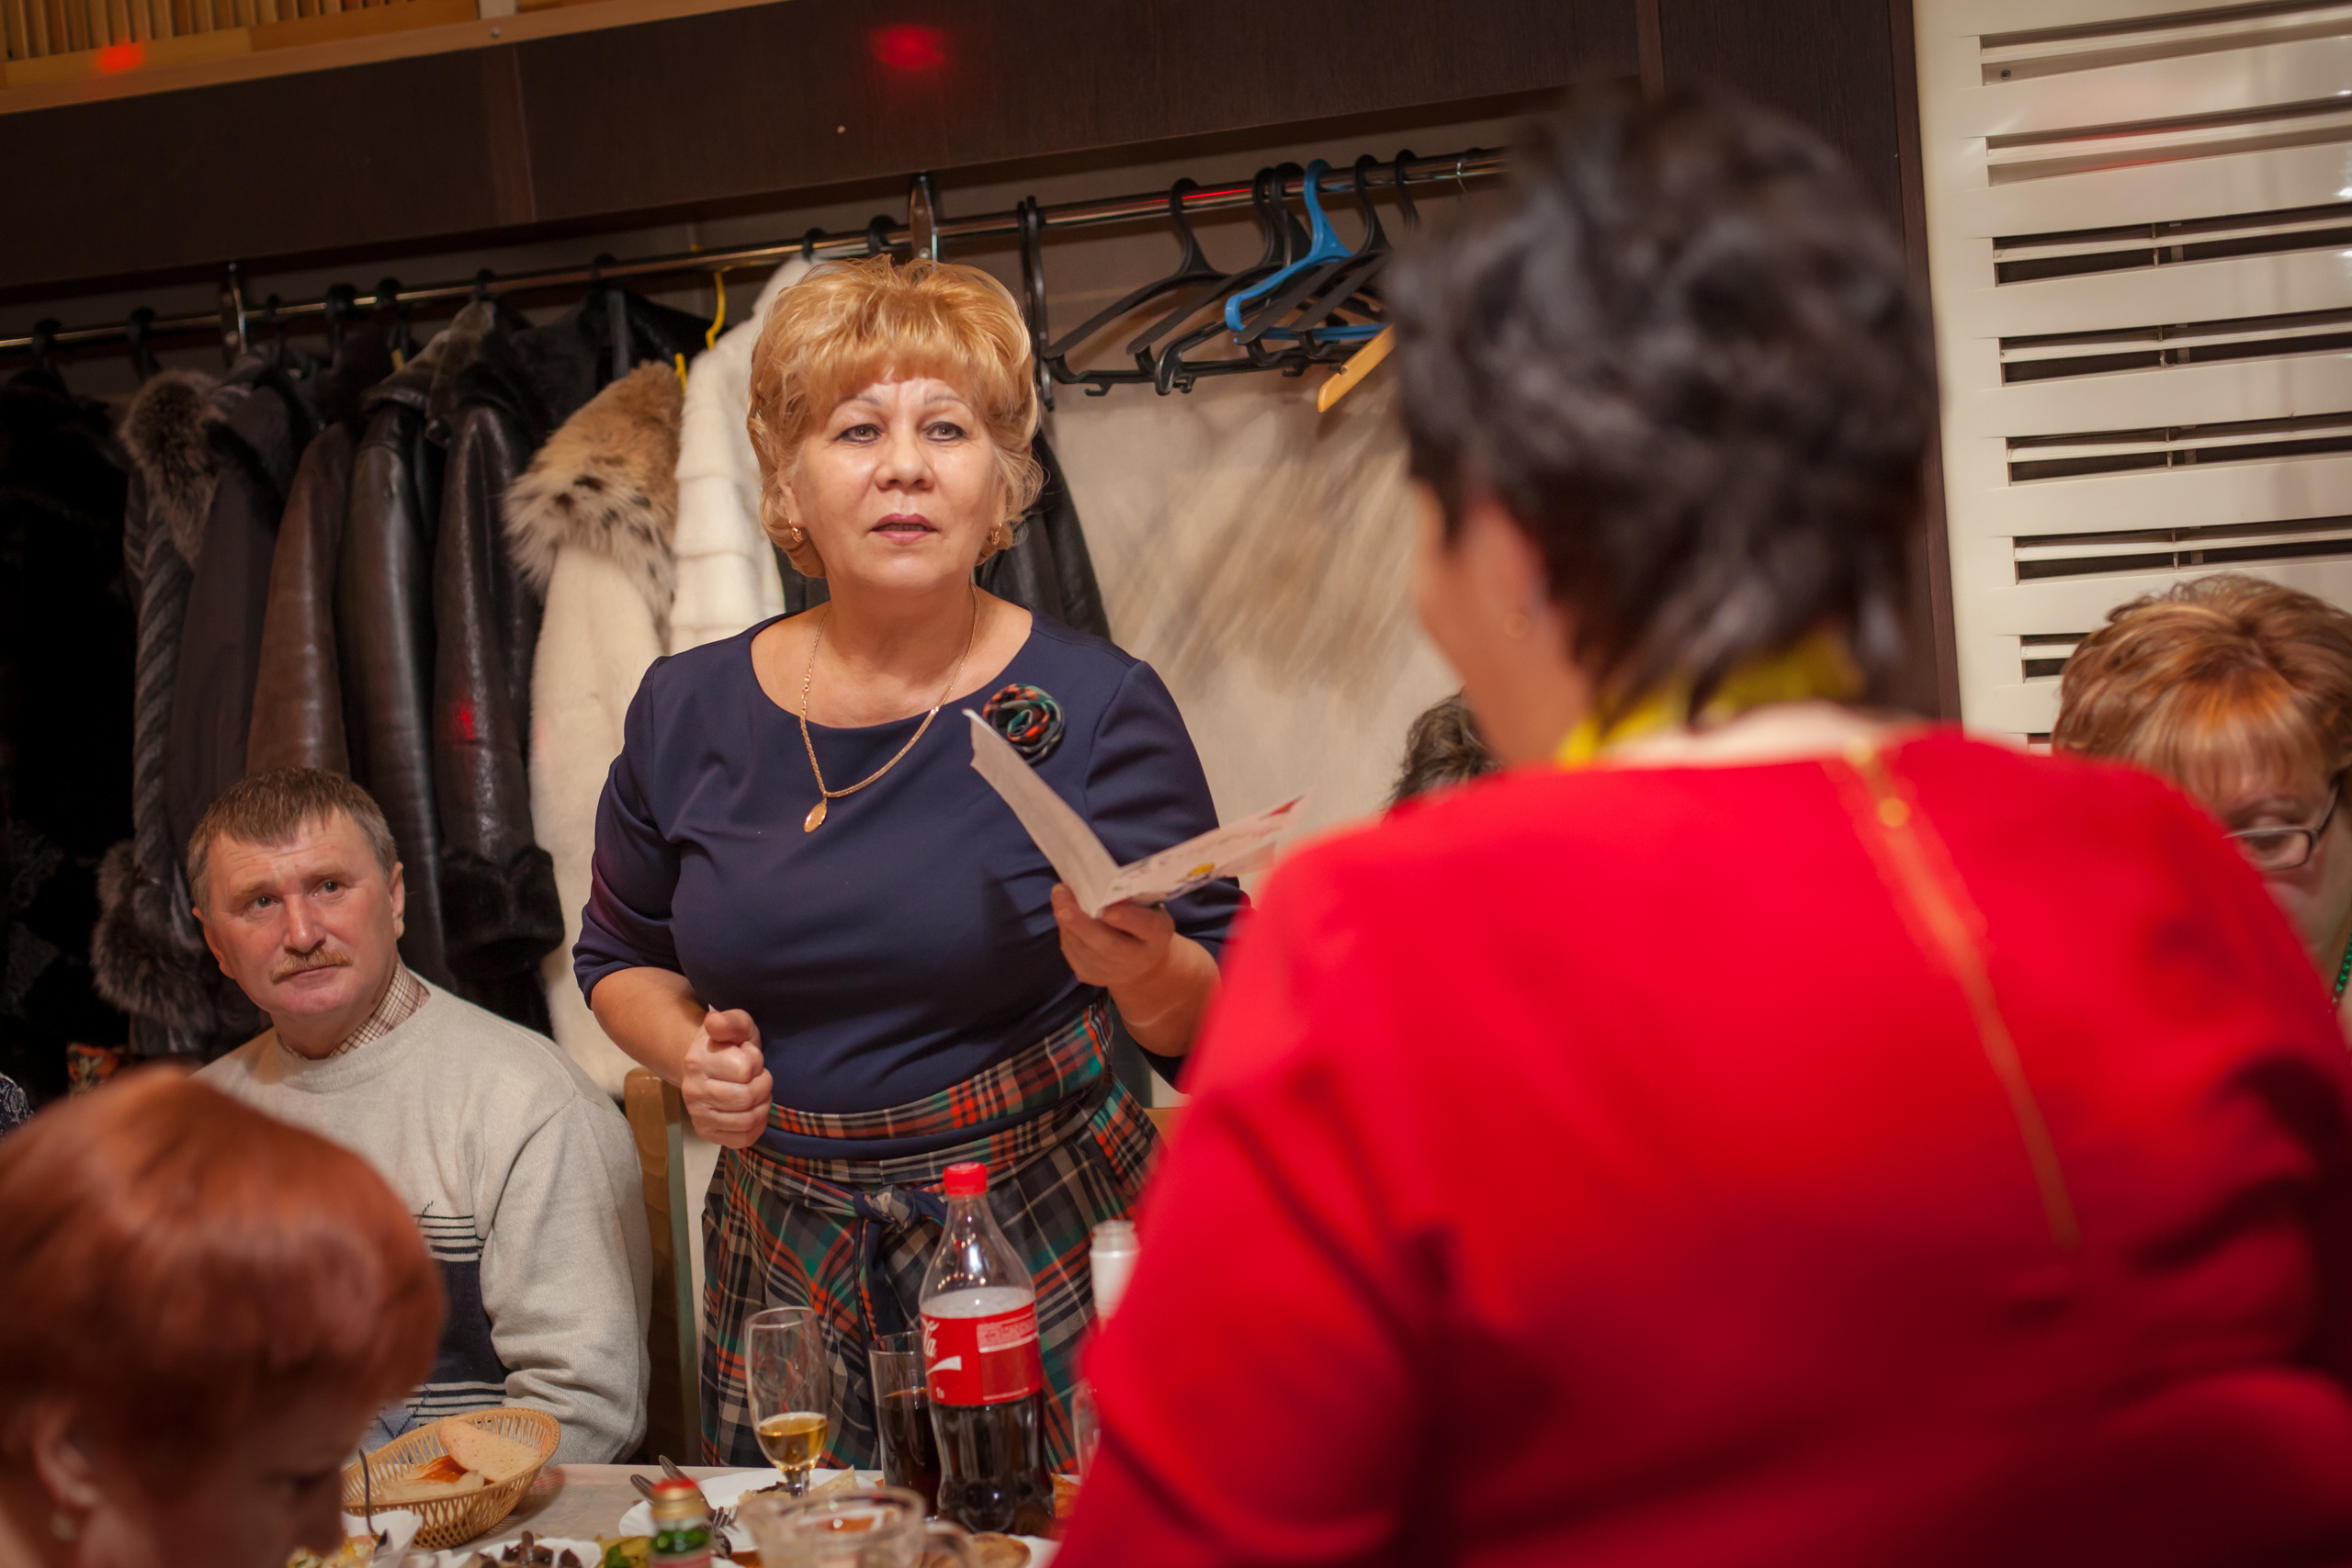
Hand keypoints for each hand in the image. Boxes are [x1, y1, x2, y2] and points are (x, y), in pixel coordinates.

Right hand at [681, 1007, 772, 1149]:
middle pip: (748, 1097)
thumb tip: (714, 1022)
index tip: (749, 1055)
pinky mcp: (707, 1133)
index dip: (756, 1061)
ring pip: (747, 1119)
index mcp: (697, 1061)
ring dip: (762, 1104)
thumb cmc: (729, 1045)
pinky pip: (743, 1138)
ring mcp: (698, 1115)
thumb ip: (730, 1021)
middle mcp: (693, 1091)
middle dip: (763, 1084)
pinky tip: (753, 1109)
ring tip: (756, 1091)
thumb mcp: (736, 1025)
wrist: (706, 1065)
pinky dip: (757, 1125)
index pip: (746, 1069)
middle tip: (757, 1076)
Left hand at [1051, 884, 1174, 988]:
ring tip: (1060, 897)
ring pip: (1084, 951)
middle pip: (1108, 947)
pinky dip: (1066, 934)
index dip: (1127, 919)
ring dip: (1067, 925)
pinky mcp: (1093, 977)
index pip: (1146, 926)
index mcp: (1157, 934)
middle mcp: (1139, 959)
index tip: (1108, 911)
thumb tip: (1098, 885)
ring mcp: (1115, 973)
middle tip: (1062, 908)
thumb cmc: (1141, 919)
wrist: (1139, 958)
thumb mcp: (1147, 905)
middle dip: (1082, 926)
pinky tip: (1065, 917)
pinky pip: (1073, 955)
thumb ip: (1130, 897)